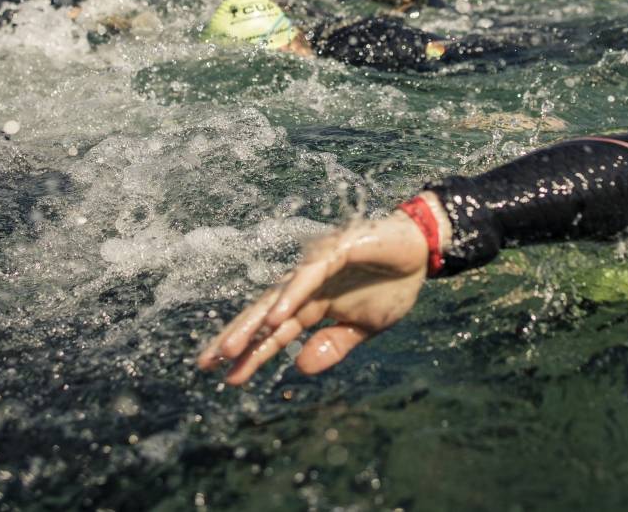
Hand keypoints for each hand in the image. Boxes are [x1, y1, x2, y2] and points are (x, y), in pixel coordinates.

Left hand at [197, 209, 430, 384]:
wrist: (421, 251)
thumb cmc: (391, 286)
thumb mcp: (363, 329)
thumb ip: (333, 346)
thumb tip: (298, 367)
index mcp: (312, 305)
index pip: (274, 333)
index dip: (251, 354)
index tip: (225, 376)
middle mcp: (306, 286)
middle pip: (264, 316)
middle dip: (236, 339)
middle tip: (206, 362)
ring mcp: (317, 266)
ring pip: (277, 297)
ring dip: (254, 323)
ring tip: (230, 348)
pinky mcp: (335, 250)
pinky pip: (308, 277)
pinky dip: (291, 296)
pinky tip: (275, 318)